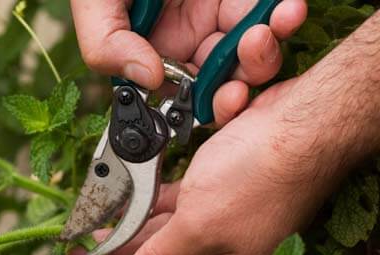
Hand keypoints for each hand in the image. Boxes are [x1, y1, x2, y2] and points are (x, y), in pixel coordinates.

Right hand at [71, 0, 306, 125]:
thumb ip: (106, 43)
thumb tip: (149, 79)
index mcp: (158, 50)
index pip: (185, 93)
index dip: (206, 102)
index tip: (225, 97)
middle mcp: (193, 37)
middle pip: (227, 77)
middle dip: (245, 77)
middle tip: (252, 58)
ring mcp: (223, 11)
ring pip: (256, 50)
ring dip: (269, 49)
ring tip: (274, 26)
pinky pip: (273, 13)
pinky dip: (285, 16)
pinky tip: (289, 10)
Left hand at [90, 71, 347, 254]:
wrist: (300, 127)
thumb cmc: (258, 181)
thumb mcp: (198, 228)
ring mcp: (213, 233)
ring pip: (161, 248)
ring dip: (127, 242)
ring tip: (91, 236)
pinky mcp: (210, 202)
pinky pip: (170, 216)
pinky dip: (145, 214)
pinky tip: (118, 210)